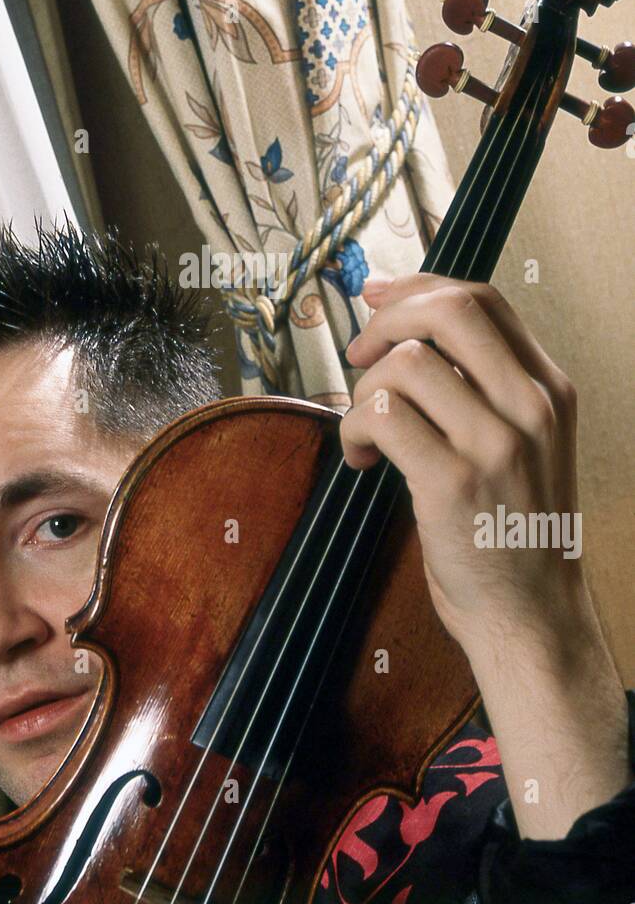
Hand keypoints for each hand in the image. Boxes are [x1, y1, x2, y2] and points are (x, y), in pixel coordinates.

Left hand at [340, 273, 581, 648]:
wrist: (531, 615)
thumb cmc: (513, 529)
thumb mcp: (524, 442)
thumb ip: (483, 386)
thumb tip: (406, 323)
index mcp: (548, 389)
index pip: (482, 300)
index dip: (418, 287)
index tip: (378, 299)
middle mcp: (530, 407)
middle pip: (447, 311)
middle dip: (385, 321)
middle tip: (360, 355)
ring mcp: (495, 445)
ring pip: (404, 364)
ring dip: (363, 393)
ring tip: (367, 432)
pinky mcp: (452, 483)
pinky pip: (381, 416)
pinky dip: (354, 432)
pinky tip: (363, 461)